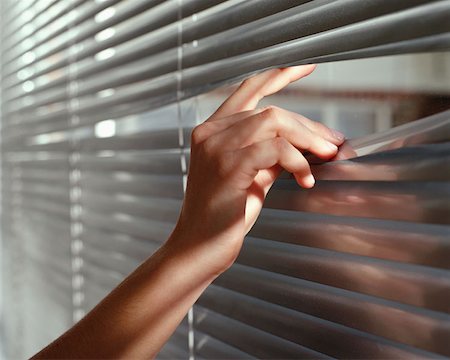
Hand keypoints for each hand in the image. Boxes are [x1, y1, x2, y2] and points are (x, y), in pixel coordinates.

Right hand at [169, 65, 344, 274]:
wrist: (198, 248)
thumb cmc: (223, 215)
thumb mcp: (251, 177)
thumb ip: (270, 154)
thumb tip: (305, 142)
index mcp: (214, 131)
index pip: (249, 88)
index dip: (280, 73)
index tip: (307, 65)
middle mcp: (211, 133)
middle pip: (271, 109)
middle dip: (309, 126)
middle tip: (332, 144)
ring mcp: (216, 147)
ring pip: (274, 121)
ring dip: (307, 139)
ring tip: (326, 158)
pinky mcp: (228, 166)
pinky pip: (274, 149)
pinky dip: (298, 162)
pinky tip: (305, 181)